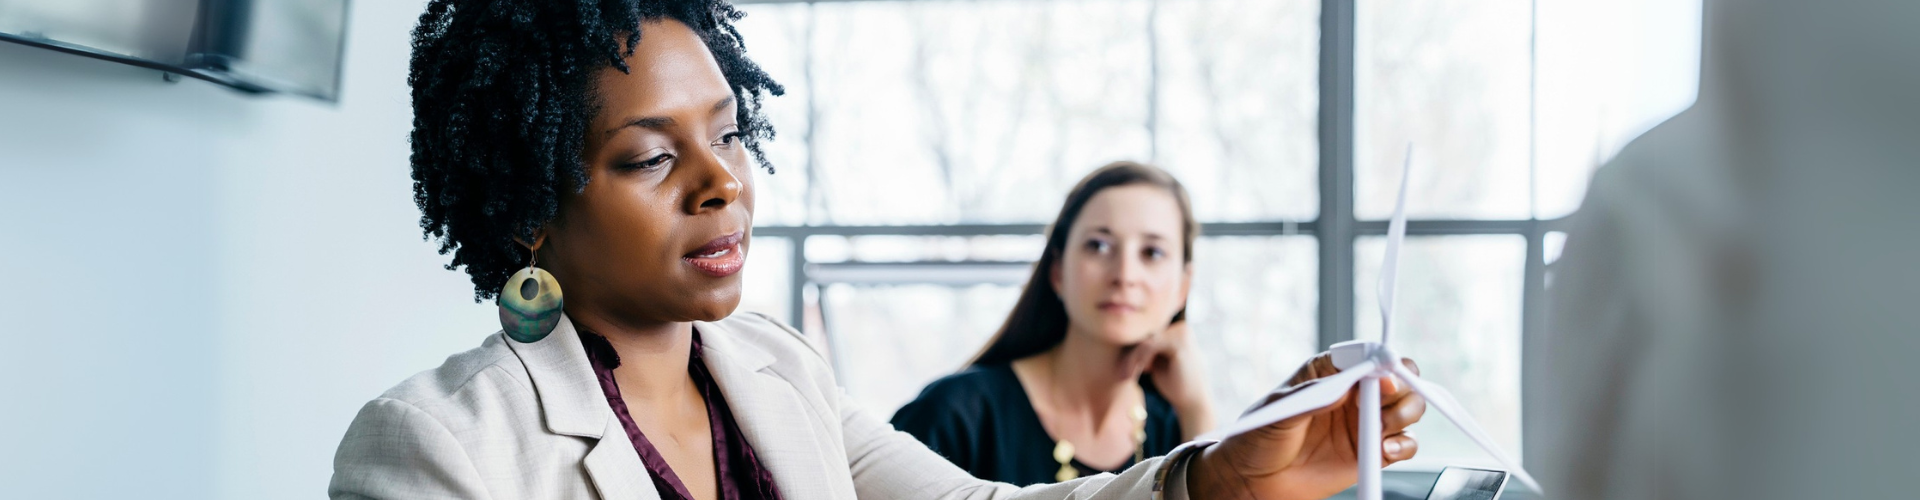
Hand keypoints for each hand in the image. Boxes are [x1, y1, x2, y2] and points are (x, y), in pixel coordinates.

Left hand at [1126, 320, 1215, 437]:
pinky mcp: (1179, 341)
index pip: (1148, 333)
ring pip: (1145, 340)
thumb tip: (1123, 340)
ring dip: (1133, 359)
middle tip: (1122, 373)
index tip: (1123, 367)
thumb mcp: (1157, 363)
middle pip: (1145, 335)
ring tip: (1126, 375)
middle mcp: (1181, 327)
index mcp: (1178, 329)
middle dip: (1131, 354)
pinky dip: (1139, 360)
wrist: (1193, 402)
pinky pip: (1149, 346)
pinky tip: (1134, 374)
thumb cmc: (1175, 384)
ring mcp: (1182, 332)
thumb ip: (1146, 350)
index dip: (1133, 350)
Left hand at [1186, 354, 1425, 499]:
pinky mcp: (1371, 452)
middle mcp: (1352, 394)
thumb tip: (1344, 387)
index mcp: (1330, 372)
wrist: (1254, 480)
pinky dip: (1403, 445)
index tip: (1384, 374)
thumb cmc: (1259, 437)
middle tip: (1385, 400)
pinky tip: (1385, 450)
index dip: (1381, 360)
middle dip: (1402, 386)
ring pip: (1407, 408)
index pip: (1365, 355)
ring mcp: (1364, 423)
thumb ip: (1313, 396)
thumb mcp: (1279, 410)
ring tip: (1381, 426)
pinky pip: (1404, 444)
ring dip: (1405, 414)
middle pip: (1397, 378)